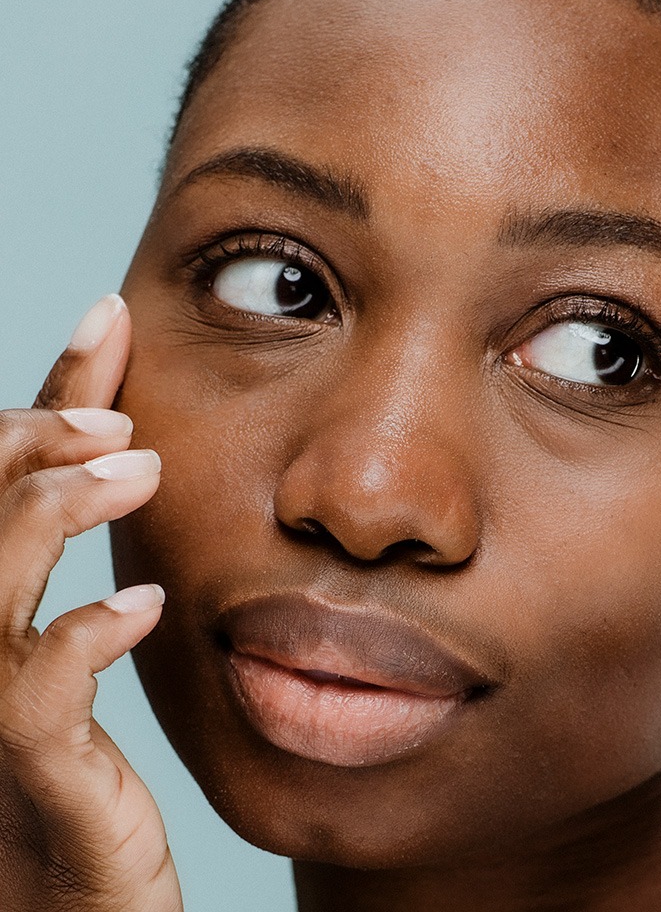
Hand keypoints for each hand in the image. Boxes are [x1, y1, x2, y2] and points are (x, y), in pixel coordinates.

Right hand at [0, 295, 182, 911]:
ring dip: (53, 507)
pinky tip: (141, 605)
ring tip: (138, 470)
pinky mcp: (29, 768)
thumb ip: (92, 559)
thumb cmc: (79, 769)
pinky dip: (82, 634)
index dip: (53, 384)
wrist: (68, 909)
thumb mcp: (84, 647)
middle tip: (118, 413)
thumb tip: (134, 460)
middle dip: (32, 438)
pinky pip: (36, 690)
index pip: (5, 469)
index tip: (109, 314)